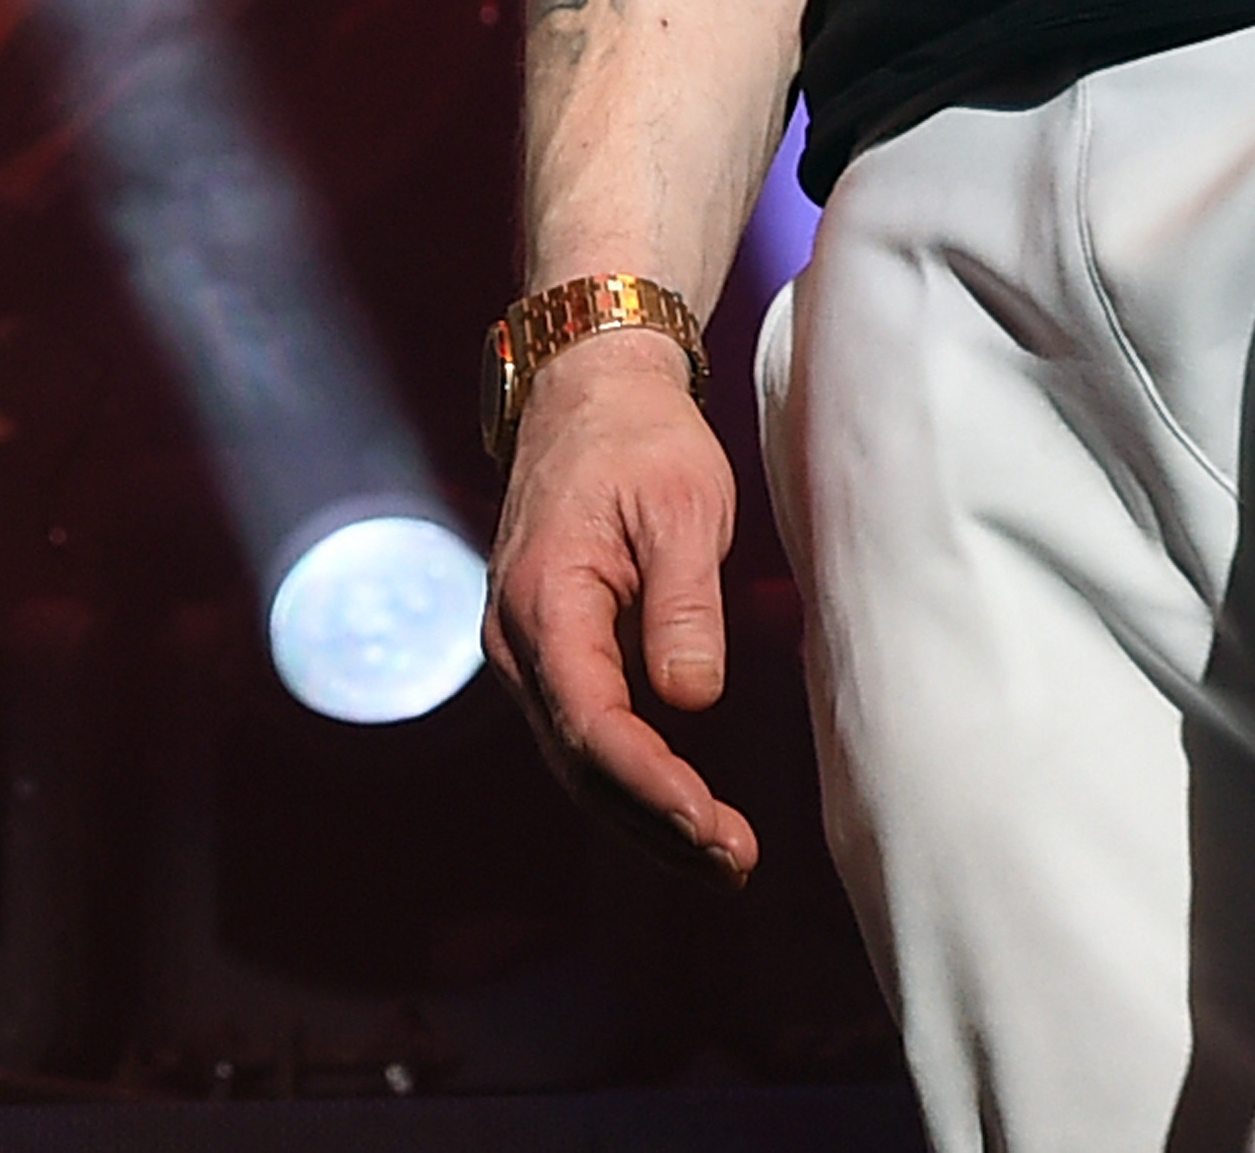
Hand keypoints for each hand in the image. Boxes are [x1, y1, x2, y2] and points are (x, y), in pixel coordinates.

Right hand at [482, 333, 757, 880]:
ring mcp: (526, 649)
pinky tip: (682, 810)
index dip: (652, 788)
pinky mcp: (549, 651)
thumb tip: (691, 699)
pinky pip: (582, 733)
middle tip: (735, 864)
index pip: (593, 723)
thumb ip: (685, 602)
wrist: (587, 389)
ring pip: (577, 759)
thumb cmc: (640, 441)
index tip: (712, 830)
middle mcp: (518, 639)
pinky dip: (630, 780)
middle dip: (655, 825)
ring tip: (722, 856)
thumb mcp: (683, 505)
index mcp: (546, 600)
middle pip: (580, 762)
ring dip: (645, 815)